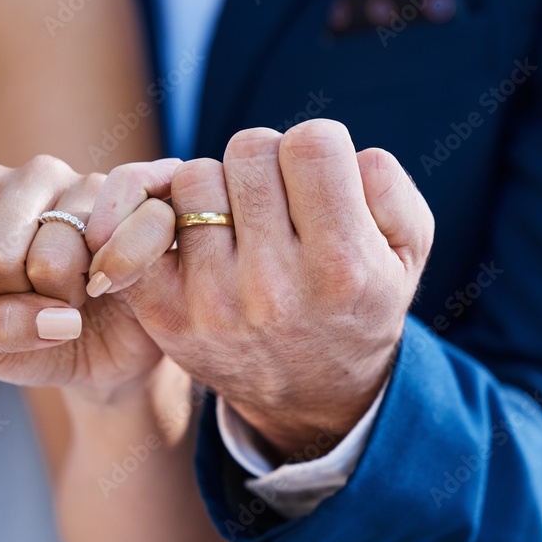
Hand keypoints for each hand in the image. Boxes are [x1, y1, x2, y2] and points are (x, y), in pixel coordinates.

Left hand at [0, 156, 180, 396]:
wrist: (103, 354)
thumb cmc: (31, 336)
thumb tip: (50, 315)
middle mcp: (30, 177)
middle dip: (17, 301)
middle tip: (40, 298)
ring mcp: (87, 185)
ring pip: (48, 262)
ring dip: (63, 301)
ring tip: (74, 292)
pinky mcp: (137, 209)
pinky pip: (105, 259)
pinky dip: (104, 293)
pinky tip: (109, 286)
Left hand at [85, 120, 433, 459]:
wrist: (312, 397)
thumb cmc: (359, 304)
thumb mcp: (406, 253)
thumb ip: (388, 187)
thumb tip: (340, 153)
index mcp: (340, 265)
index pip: (310, 144)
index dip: (317, 149)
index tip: (320, 179)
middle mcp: (272, 286)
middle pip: (247, 150)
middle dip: (267, 164)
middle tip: (279, 201)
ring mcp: (211, 301)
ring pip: (194, 177)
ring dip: (218, 188)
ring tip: (241, 223)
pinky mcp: (164, 313)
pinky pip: (136, 228)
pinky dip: (151, 212)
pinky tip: (183, 227)